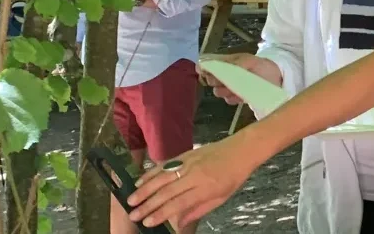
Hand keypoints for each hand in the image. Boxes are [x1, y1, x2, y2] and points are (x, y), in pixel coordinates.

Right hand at [127, 139, 257, 227]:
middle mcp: (195, 175)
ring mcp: (189, 163)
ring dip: (144, 189)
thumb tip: (178, 224)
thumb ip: (198, 210)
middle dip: (147, 205)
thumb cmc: (233, 177)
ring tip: (131, 200)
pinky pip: (165, 164)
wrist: (242, 150)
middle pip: (167, 192)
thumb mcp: (221, 198)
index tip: (147, 222)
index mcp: (206, 188)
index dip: (161, 213)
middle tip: (133, 215)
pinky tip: (140, 181)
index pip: (179, 203)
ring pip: (162, 177)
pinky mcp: (185, 154)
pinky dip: (151, 173)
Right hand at [199, 54, 280, 105]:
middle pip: (210, 80)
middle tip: (227, 79)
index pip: (207, 65)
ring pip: (218, 91)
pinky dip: (234, 98)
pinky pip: (229, 100)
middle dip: (217, 81)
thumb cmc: (262, 65)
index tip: (204, 72)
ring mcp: (231, 87)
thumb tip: (222, 67)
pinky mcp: (238, 97)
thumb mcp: (249, 60)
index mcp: (227, 63)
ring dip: (226, 90)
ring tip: (238, 87)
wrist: (277, 77)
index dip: (203, 68)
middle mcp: (226, 75)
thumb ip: (235, 63)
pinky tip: (242, 95)